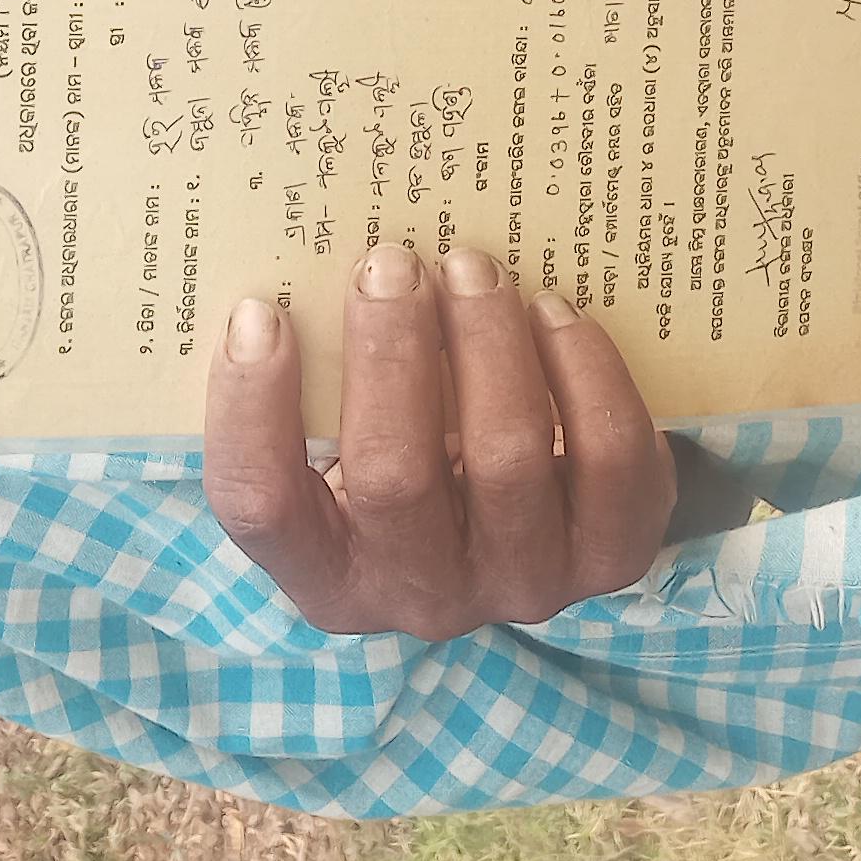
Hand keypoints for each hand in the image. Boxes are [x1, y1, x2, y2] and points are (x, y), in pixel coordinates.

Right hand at [202, 245, 674, 637]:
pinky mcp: (610, 555)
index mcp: (328, 579)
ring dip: (486, 343)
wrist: (548, 521)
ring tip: (471, 268)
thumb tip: (310, 263)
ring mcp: (522, 584)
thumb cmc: (420, 457)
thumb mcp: (355, 448)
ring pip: (505, 458)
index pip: (261, 509)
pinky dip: (581, 370)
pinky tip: (551, 311)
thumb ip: (325, 390)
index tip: (259, 311)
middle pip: (391, 476)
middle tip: (390, 262)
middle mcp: (421, 598)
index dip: (250, 410)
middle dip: (389, 352)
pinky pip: (606, 457)